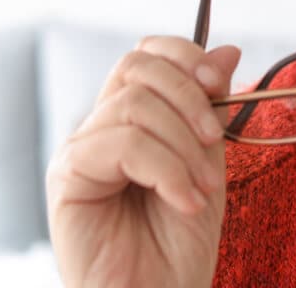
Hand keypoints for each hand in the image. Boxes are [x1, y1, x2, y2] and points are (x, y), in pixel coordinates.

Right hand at [46, 35, 240, 287]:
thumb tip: (227, 50)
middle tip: (215, 140)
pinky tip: (185, 201)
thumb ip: (211, 108)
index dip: (183, 56)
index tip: (219, 81)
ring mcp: (79, 151)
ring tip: (202, 190)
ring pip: (134, 105)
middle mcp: (98, 129)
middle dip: (188, 96)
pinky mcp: (67, 178)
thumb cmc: (178, 244)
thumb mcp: (208, 163)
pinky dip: (167, 169)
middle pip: (136, 68)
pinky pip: (122, 143)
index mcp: (130, 121)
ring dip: (183, 146)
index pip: (145, 56)